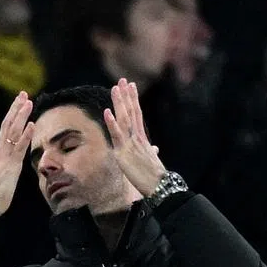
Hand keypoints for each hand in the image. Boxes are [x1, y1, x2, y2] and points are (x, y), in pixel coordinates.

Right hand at [0, 92, 35, 214]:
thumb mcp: (3, 173)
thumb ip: (8, 162)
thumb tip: (14, 157)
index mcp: (0, 152)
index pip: (6, 128)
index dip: (13, 114)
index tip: (20, 101)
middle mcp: (1, 151)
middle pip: (8, 125)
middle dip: (16, 109)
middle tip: (24, 94)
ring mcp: (5, 157)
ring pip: (12, 132)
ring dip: (21, 116)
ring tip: (29, 102)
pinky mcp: (10, 166)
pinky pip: (18, 148)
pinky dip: (25, 136)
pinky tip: (31, 125)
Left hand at [104, 79, 166, 196]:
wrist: (159, 186)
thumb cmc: (156, 177)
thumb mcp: (152, 160)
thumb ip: (151, 152)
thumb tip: (155, 148)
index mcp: (142, 139)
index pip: (137, 115)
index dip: (133, 100)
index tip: (131, 86)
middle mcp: (137, 138)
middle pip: (131, 112)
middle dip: (126, 96)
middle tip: (123, 80)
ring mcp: (131, 143)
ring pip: (124, 119)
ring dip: (119, 103)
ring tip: (115, 88)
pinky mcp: (124, 152)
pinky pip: (117, 135)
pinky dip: (112, 123)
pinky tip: (107, 111)